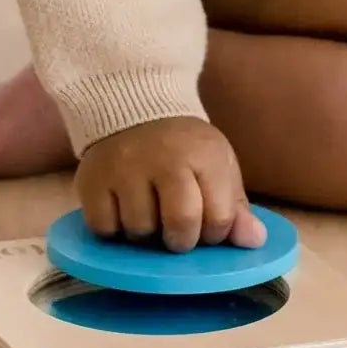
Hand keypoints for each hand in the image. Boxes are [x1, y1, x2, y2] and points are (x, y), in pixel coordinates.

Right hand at [75, 115, 265, 252]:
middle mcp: (164, 158)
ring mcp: (125, 169)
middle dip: (181, 240)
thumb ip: (235, 206)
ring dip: (145, 234)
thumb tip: (254, 241)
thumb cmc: (183, 147)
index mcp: (204, 154)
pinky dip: (113, 229)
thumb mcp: (217, 165)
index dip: (214, 234)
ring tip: (148, 213)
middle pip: (180, 225)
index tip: (206, 228)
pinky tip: (122, 210)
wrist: (134, 106)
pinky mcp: (92, 180)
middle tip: (176, 231)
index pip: (218, 217)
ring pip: (139, 231)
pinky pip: (104, 229)